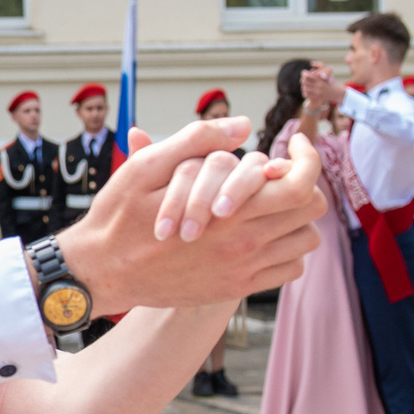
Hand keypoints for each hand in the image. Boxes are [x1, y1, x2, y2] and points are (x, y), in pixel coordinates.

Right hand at [54, 120, 324, 314]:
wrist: (101, 272)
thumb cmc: (119, 216)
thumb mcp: (147, 168)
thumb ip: (197, 142)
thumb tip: (244, 125)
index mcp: (230, 213)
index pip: (301, 186)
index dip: (308, 159)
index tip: (295, 145)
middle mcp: (245, 246)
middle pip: (311, 211)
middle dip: (303, 183)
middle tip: (279, 173)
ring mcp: (243, 271)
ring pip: (305, 241)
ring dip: (296, 216)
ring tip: (271, 201)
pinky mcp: (235, 288)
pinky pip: (287, 270)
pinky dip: (285, 249)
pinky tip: (261, 232)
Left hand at [299, 66, 337, 110]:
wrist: (337, 93)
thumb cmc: (332, 80)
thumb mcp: (329, 71)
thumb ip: (320, 65)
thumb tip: (311, 63)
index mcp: (321, 79)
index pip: (307, 76)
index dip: (304, 73)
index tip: (304, 72)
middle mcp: (319, 86)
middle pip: (304, 82)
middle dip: (303, 79)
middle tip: (303, 78)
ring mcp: (317, 92)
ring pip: (304, 88)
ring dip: (303, 85)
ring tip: (304, 84)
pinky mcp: (317, 97)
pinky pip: (306, 94)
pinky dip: (305, 91)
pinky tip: (306, 89)